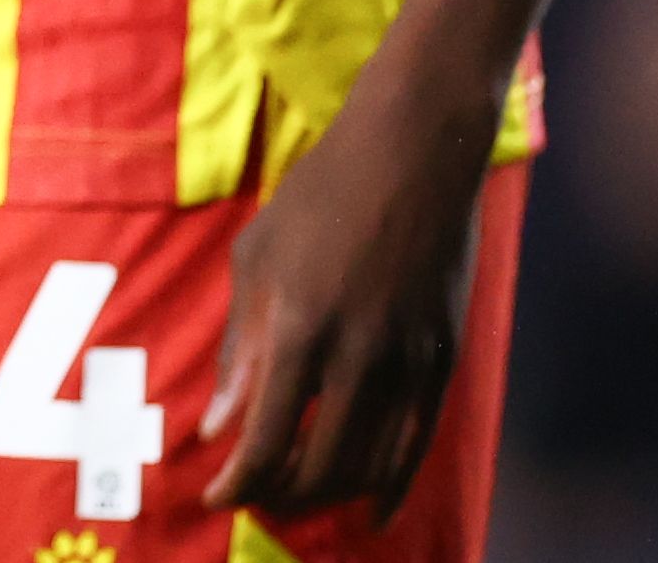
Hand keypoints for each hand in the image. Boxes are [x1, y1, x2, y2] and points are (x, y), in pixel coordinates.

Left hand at [198, 85, 495, 523]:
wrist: (417, 147)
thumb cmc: (323, 192)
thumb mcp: (258, 256)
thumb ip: (240, 348)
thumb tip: (216, 429)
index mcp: (299, 327)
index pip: (264, 443)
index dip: (235, 485)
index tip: (213, 496)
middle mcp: (357, 354)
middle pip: (316, 468)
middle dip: (278, 495)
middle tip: (255, 494)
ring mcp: (408, 359)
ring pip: (369, 466)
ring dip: (329, 494)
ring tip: (299, 495)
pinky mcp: (444, 356)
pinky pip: (417, 443)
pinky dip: (393, 486)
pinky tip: (373, 510)